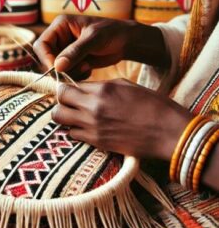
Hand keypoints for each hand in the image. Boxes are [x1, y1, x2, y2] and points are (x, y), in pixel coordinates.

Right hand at [33, 15, 168, 79]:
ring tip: (86, 68)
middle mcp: (59, 37)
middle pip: (46, 58)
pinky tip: (88, 69)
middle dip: (60, 68)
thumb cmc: (112, 33)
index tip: (58, 70)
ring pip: (56, 68)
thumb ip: (75, 52)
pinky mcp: (72, 60)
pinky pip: (66, 72)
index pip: (42, 44)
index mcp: (60, 25)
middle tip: (77, 70)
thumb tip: (57, 66)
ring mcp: (65, 50)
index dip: (46, 59)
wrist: (126, 41)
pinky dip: (75, 75)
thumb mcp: (94, 39)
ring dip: (69, 72)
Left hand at [51, 79, 192, 159]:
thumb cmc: (152, 105)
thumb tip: (83, 88)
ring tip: (74, 116)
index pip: (69, 86)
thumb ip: (101, 86)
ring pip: (60, 119)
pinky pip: (72, 135)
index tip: (69, 90)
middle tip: (69, 102)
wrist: (169, 132)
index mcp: (102, 89)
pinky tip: (85, 128)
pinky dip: (74, 131)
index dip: (67, 87)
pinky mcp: (97, 142)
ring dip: (64, 116)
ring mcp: (93, 126)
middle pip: (59, 101)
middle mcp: (93, 106)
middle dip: (61, 100)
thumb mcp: (126, 86)